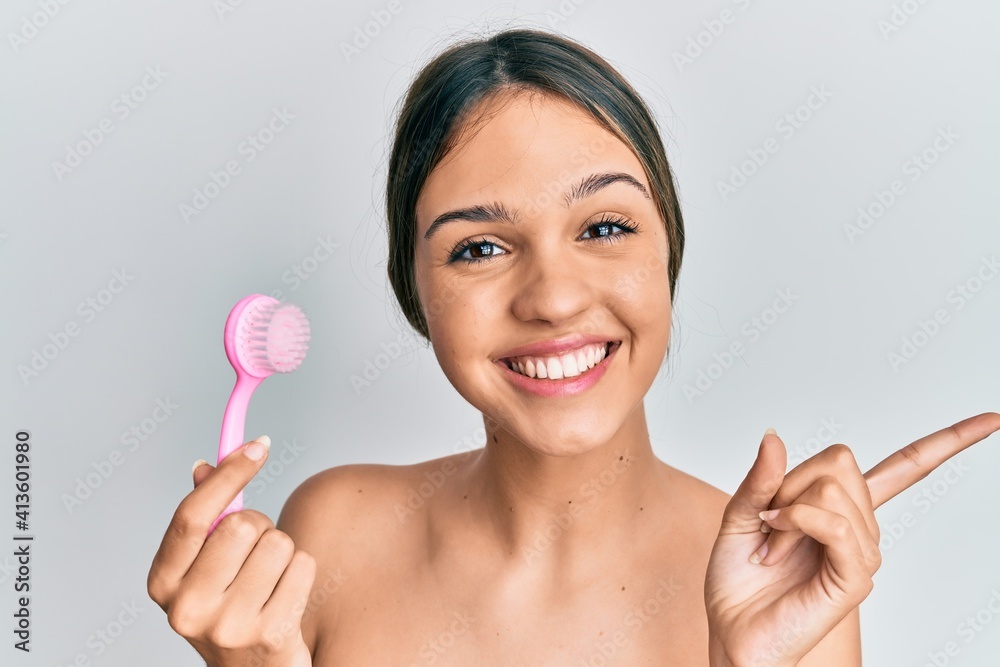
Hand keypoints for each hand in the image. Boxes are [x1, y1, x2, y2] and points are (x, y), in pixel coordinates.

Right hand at [147, 437, 315, 666]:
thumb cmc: (230, 609)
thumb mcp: (204, 569)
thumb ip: (203, 519)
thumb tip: (204, 467)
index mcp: (162, 583)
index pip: (193, 515)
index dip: (229, 474)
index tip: (258, 446)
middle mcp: (187, 608)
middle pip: (242, 524)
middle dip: (259, 527)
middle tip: (256, 553)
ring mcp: (227, 626)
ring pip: (278, 542)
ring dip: (283, 552)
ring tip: (270, 581)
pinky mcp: (270, 635)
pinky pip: (303, 566)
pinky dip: (302, 573)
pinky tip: (286, 598)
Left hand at [704, 412, 999, 666]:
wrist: (733, 633)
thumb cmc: (738, 581)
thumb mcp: (741, 514)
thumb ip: (761, 477)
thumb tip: (774, 436)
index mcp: (839, 510)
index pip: (904, 469)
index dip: (948, 442)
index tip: (991, 419)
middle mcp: (860, 528)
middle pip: (841, 460)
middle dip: (789, 482)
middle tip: (767, 521)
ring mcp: (862, 553)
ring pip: (830, 489)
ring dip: (784, 512)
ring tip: (770, 548)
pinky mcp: (856, 578)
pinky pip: (836, 525)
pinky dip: (797, 523)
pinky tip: (776, 547)